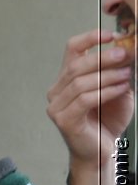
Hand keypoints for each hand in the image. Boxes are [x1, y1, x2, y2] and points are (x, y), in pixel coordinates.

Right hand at [47, 29, 133, 164]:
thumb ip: (117, 72)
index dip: (89, 39)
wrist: (101, 149)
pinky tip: (121, 89)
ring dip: (108, 76)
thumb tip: (128, 50)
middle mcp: (57, 91)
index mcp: (67, 79)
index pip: (72, 50)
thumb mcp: (116, 89)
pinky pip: (84, 100)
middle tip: (125, 54)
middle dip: (103, 58)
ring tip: (127, 75)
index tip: (111, 35)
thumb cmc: (107, 120)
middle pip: (76, 66)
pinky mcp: (63, 120)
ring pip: (80, 82)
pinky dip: (105, 92)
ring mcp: (56, 106)